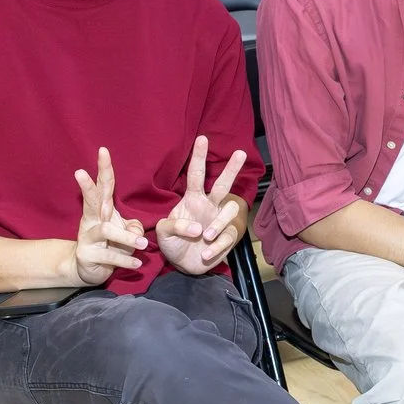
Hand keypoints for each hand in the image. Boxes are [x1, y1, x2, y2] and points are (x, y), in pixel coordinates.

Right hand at [69, 147, 146, 285]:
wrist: (89, 269)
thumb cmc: (110, 245)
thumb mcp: (125, 232)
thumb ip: (133, 227)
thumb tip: (137, 231)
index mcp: (101, 209)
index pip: (104, 186)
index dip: (103, 168)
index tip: (103, 150)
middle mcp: (92, 220)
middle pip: (90, 199)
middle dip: (86, 185)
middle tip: (79, 171)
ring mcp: (87, 237)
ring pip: (105, 231)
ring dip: (126, 237)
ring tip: (143, 244)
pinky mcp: (87, 255)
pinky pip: (109, 256)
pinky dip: (125, 259)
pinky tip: (137, 263)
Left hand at [155, 136, 249, 274]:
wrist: (183, 264)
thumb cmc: (173, 242)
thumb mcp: (163, 233)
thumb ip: (174, 226)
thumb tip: (197, 227)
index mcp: (192, 199)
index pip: (196, 175)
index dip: (198, 157)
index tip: (202, 138)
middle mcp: (209, 205)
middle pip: (222, 184)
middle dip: (231, 169)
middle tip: (240, 153)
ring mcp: (219, 221)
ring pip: (229, 210)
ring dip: (217, 224)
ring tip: (204, 237)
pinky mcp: (227, 237)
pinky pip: (227, 237)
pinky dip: (216, 246)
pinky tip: (205, 254)